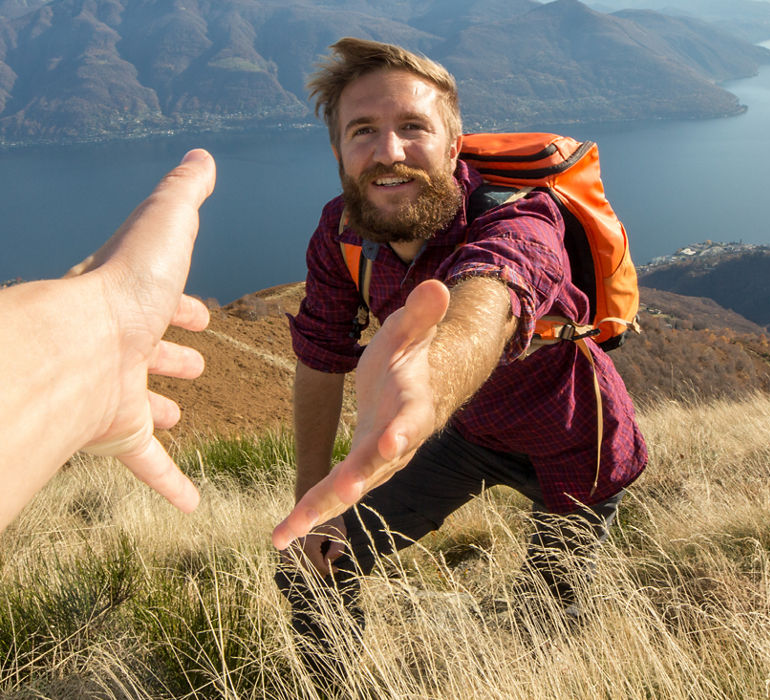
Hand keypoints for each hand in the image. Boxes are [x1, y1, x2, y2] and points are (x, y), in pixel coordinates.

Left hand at [68, 148, 215, 512]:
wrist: (82, 345)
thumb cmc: (127, 284)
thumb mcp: (166, 223)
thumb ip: (186, 192)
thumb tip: (202, 157)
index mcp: (130, 299)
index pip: (158, 299)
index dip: (180, 304)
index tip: (201, 311)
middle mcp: (119, 346)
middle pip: (146, 351)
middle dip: (170, 354)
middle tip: (192, 364)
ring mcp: (115, 392)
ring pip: (139, 405)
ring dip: (158, 410)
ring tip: (179, 412)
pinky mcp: (116, 433)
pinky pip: (146, 464)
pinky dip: (169, 483)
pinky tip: (190, 504)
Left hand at [273, 279, 450, 549]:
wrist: (414, 390)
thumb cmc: (409, 358)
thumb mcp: (411, 332)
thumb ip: (421, 314)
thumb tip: (436, 287)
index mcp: (412, 407)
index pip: (411, 421)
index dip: (403, 433)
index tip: (392, 443)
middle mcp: (396, 443)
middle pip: (377, 464)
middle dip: (358, 480)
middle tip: (341, 494)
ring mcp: (374, 462)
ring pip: (349, 489)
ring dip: (321, 509)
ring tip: (289, 530)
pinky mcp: (354, 472)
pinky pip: (330, 496)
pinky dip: (306, 515)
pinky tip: (279, 537)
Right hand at [280, 514, 348, 577]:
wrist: (311, 504)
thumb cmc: (328, 518)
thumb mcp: (339, 530)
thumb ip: (337, 547)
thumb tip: (329, 561)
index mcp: (307, 543)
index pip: (318, 567)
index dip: (328, 570)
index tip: (336, 569)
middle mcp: (294, 546)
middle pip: (307, 570)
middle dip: (320, 570)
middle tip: (331, 567)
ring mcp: (286, 547)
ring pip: (299, 567)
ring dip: (311, 567)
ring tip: (322, 558)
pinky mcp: (283, 547)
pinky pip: (290, 562)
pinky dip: (301, 562)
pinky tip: (311, 556)